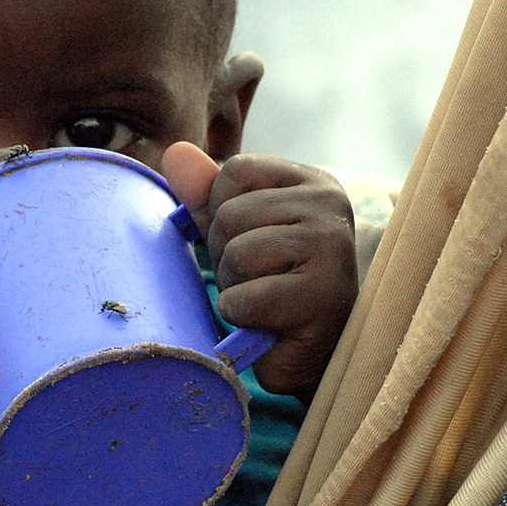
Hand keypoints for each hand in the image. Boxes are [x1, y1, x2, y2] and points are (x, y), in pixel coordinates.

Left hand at [162, 143, 357, 402]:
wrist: (311, 353)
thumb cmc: (274, 285)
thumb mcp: (237, 231)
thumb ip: (206, 193)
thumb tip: (174, 152)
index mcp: (312, 182)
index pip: (235, 170)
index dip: (222, 211)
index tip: (252, 241)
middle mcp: (330, 206)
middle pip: (232, 214)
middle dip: (227, 255)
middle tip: (260, 280)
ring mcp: (332, 247)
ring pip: (238, 253)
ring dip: (235, 285)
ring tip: (264, 299)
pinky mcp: (324, 295)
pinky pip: (246, 297)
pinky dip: (242, 315)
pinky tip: (268, 322)